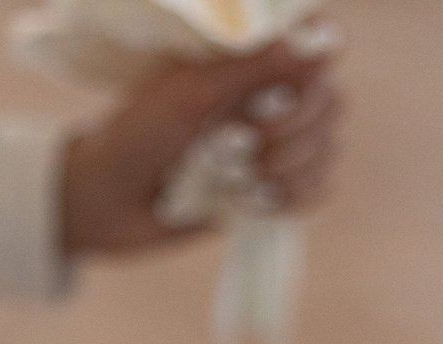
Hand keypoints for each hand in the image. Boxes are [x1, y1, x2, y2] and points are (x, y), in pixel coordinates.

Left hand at [59, 32, 345, 257]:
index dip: (314, 67)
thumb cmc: (138, 135)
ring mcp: (279, 140)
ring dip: (283, 171)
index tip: (275, 93)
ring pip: (327, 149)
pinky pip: (317, 189)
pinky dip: (287, 200)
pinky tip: (250, 201)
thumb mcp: (191, 93)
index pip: (321, 41)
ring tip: (232, 180)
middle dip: (289, 133)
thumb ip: (256, 66)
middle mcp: (273, 91)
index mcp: (252, 54)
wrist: (111, 202)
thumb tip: (325, 45)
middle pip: (331, 102)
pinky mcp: (276, 185)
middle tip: (235, 146)